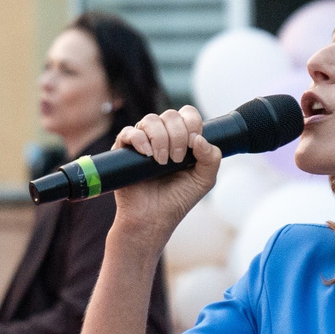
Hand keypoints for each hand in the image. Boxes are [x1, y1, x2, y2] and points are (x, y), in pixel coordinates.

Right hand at [109, 106, 221, 249]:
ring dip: (161, 138)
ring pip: (150, 120)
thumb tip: (198, 138)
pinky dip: (140, 139)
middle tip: (177, 159)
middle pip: (170, 115)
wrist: (153, 219)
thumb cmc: (177, 200)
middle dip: (178, 135)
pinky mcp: (123, 150)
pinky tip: (147, 154)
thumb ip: (211, 158)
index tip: (193, 145)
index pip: (187, 114)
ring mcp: (142, 142)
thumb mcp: (204, 179)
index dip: (192, 124)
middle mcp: (162, 136)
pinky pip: (129, 132)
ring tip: (162, 162)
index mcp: (181, 138)